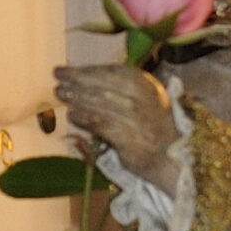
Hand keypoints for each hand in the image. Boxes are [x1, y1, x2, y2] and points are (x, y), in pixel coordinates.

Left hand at [56, 65, 178, 188]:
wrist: (173, 160)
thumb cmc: (149, 128)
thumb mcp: (140, 102)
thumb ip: (116, 91)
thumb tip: (78, 80)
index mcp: (149, 86)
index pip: (115, 72)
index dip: (87, 69)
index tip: (65, 69)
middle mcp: (148, 100)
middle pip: (108, 84)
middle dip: (80, 80)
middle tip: (58, 79)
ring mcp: (143, 121)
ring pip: (106, 104)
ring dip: (81, 97)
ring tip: (62, 94)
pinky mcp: (136, 142)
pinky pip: (107, 126)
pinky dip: (88, 118)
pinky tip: (73, 115)